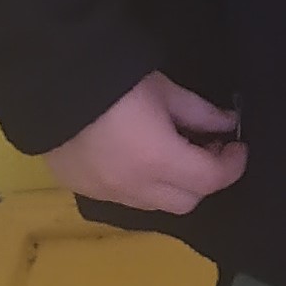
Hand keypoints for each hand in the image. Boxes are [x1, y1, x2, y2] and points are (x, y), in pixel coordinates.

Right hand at [46, 73, 246, 212]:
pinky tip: (136, 159)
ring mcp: (103, 193)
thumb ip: (200, 112)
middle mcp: (132, 188)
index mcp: (158, 161)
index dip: (232, 165)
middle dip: (204, 179)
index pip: (210, 180)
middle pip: (186, 202)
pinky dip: (140, 186)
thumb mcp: (164, 89)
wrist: (48, 82)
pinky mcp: (80, 189)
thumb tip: (227, 124)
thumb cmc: (114, 80)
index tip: (237, 146)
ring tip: (172, 154)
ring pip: (153, 205)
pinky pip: (122, 199)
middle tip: (206, 148)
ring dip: (171, 186)